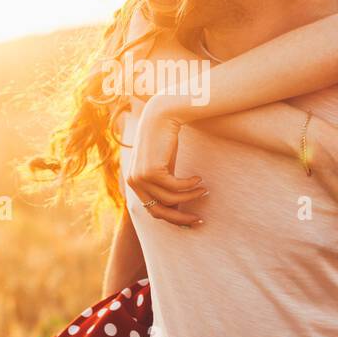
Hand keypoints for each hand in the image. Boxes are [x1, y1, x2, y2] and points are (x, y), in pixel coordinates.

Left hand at [127, 96, 207, 227]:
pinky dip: (189, 185)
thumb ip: (165, 185)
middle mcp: (133, 183)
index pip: (153, 210)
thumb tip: (176, 206)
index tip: (191, 220)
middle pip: (159, 211)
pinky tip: (198, 178)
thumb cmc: (164, 140)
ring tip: (204, 189)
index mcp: (134, 183)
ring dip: (190, 196)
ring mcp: (140, 178)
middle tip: (199, 219)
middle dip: (181, 218)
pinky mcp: (151, 171)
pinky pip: (175, 187)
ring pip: (170, 199)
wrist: (161, 116)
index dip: (173, 218)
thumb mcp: (163, 166)